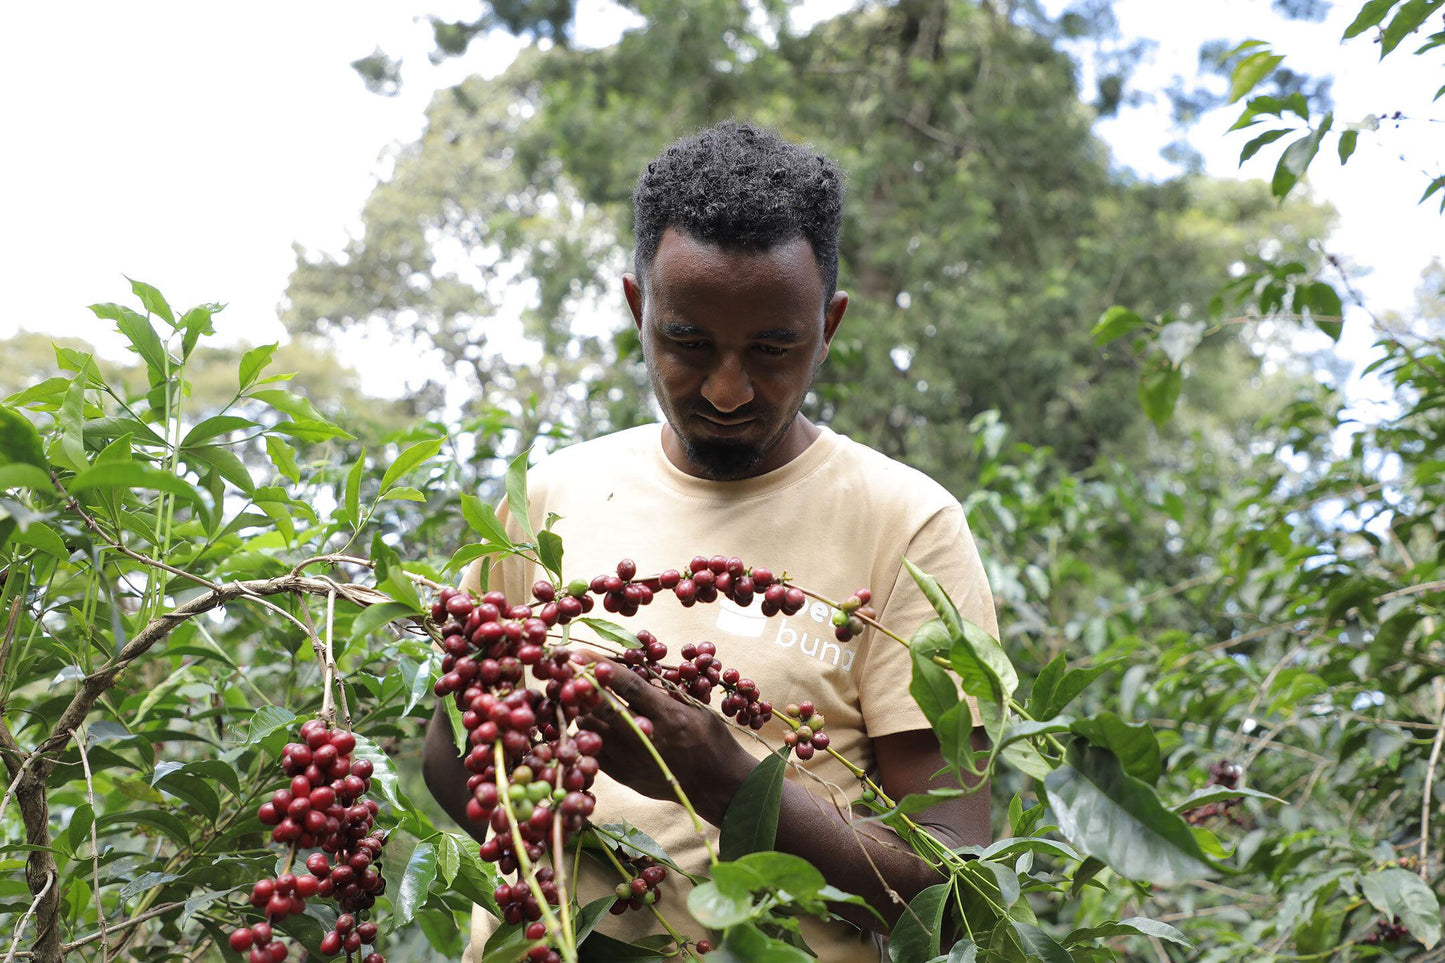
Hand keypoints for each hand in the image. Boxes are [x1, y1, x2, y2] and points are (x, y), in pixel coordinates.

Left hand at [576, 652, 754, 823]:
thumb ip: (663, 692)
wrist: (716, 784)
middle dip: (580, 687)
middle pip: (601, 707)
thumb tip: (632, 674)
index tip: (579, 653)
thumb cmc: (710, 739)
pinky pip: (592, 751)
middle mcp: (646, 736)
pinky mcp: (623, 775)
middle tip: (565, 672)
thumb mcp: (694, 707)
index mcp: (668, 715)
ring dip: (582, 711)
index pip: (628, 685)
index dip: (602, 667)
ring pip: (590, 728)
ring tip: (580, 699)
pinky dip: (587, 736)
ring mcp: (631, 759)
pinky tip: (588, 724)